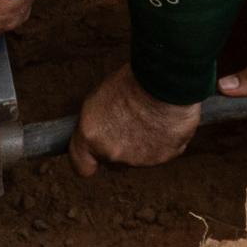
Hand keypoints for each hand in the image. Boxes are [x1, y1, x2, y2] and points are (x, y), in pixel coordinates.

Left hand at [68, 66, 201, 175]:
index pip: (81, 165)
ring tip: (150, 117)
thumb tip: (98, 128)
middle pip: (112, 161)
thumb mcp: (100, 97)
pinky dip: (162, 142)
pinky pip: (161, 152)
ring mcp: (139, 160)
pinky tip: (164, 122)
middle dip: (118, 148)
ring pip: (137, 158)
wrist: (165, 83)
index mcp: (91, 136)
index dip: (89, 158)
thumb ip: (96, 122)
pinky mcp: (163, 158)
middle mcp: (112, 153)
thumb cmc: (133, 81)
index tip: (94, 150)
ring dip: (141, 144)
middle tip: (127, 125)